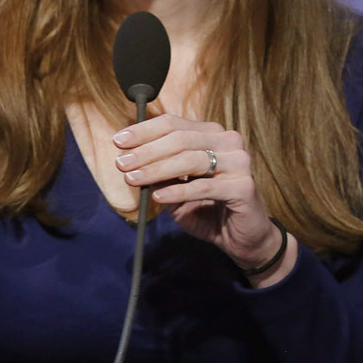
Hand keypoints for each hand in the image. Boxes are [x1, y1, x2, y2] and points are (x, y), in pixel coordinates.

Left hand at [113, 114, 295, 285]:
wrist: (242, 238)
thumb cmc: (207, 208)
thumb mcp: (176, 190)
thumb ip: (159, 174)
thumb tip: (130, 161)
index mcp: (211, 134)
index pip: (174, 123)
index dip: (144, 131)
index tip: (118, 142)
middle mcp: (228, 141)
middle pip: (180, 138)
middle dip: (146, 151)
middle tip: (122, 164)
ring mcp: (239, 162)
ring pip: (191, 159)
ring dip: (157, 169)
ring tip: (134, 178)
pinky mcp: (244, 186)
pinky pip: (204, 186)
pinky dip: (178, 191)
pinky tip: (158, 196)